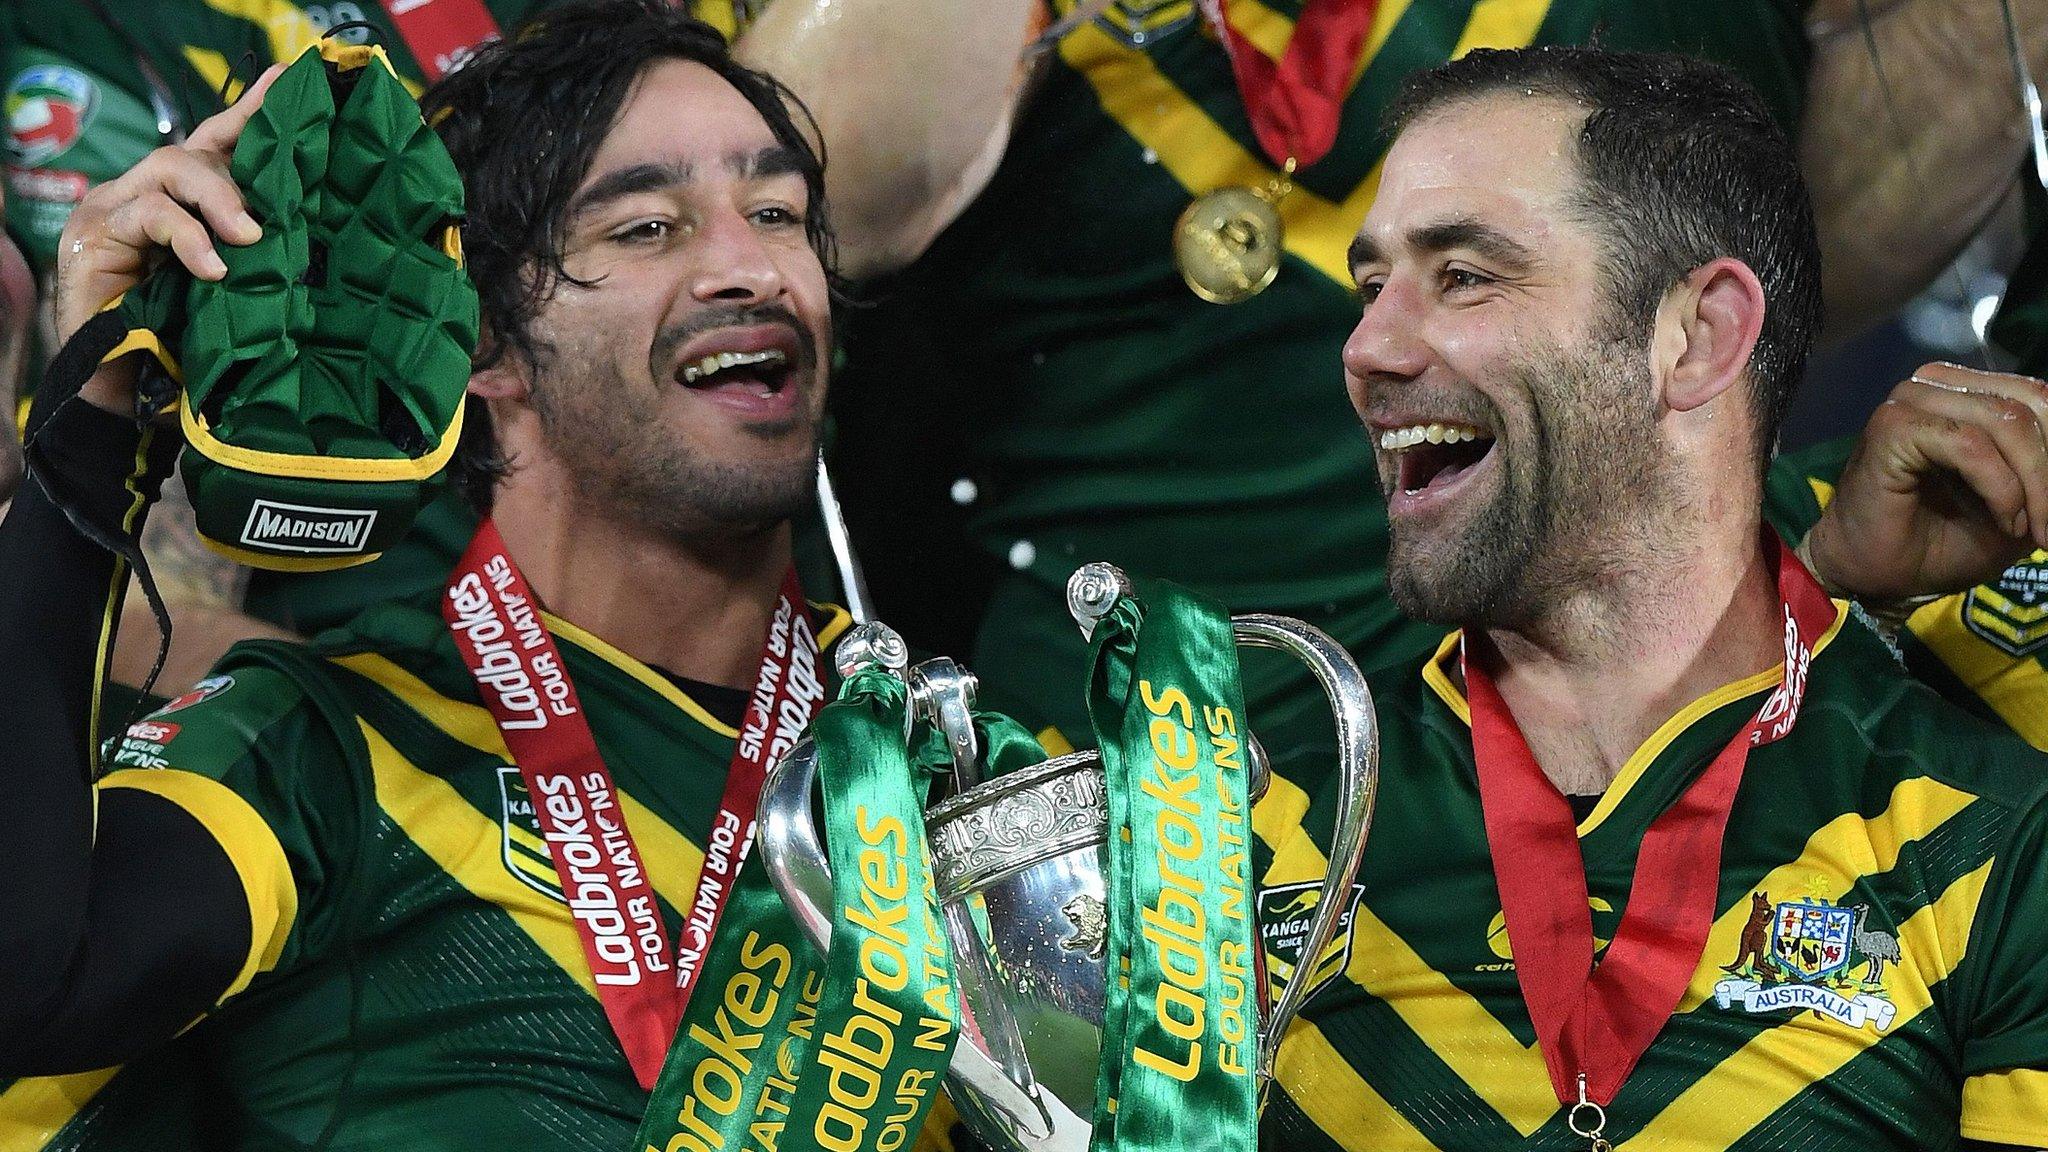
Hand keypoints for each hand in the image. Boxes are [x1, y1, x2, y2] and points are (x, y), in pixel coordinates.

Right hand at [51, 64, 283, 413]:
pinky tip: (213, 268)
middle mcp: (148, 198)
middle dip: (240, 169)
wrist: (123, 396)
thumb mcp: (238, 299)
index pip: (218, 146)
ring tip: (249, 238)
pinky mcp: (95, 235)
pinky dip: (187, 237)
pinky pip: (148, 214)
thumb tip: (323, 246)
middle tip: (270, 219)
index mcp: (185, 207)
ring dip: (218, 198)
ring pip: (170, 167)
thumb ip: (263, 264)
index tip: (294, 86)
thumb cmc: (184, 349)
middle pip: (196, 150)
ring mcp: (117, 211)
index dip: (253, 115)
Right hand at [1807, 361, 2047, 601]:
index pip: (2040, 398)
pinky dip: (2000, 488)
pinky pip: (1970, 444)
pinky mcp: (1893, 426)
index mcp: (1967, 394)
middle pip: (2032, 405)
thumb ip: (2046, 476)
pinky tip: (2005, 519)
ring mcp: (1912, 401)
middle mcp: (1939, 386)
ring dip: (2033, 486)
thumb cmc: (1942, 544)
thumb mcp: (2022, 506)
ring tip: (2027, 530)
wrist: (1876, 577)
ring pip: (2007, 421)